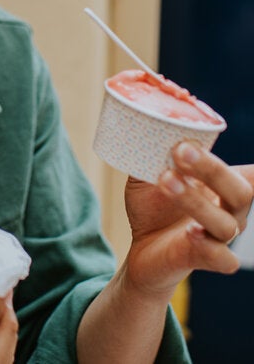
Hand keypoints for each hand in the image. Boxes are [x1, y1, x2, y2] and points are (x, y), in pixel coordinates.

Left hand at [123, 142, 253, 296]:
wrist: (141, 245)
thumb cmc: (152, 204)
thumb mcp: (147, 173)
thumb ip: (152, 153)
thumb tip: (149, 125)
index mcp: (221, 185)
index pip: (251, 174)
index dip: (252, 169)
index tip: (216, 145)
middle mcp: (230, 210)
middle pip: (241, 191)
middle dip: (212, 169)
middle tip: (181, 150)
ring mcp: (220, 237)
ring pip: (226, 223)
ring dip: (195, 200)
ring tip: (166, 180)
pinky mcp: (205, 259)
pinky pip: (223, 259)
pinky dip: (209, 246)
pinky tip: (190, 232)